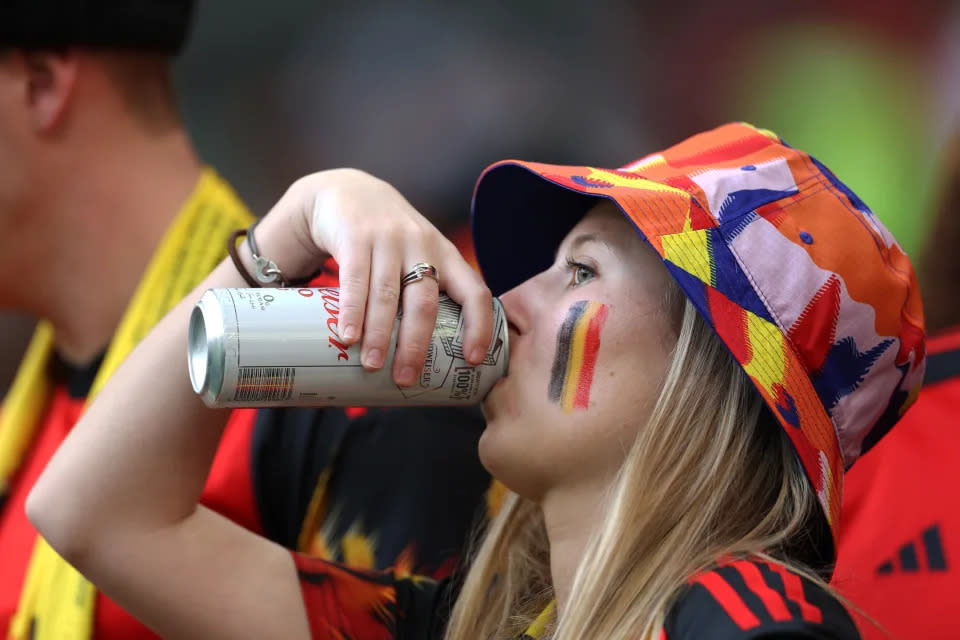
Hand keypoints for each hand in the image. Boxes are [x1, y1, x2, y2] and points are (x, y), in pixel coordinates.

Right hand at [255, 169, 493, 385]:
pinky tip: (348, 335)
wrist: (347, 191)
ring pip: (388, 295)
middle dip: (417, 344)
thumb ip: (423, 294)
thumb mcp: (418, 256)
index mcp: (446, 256)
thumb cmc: (389, 240)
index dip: (480, 326)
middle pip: (425, 302)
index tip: (473, 359)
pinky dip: (352, 311)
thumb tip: (423, 360)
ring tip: (374, 365)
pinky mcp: (356, 236)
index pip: (475, 291)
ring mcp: (389, 239)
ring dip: (381, 334)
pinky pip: (355, 279)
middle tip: (407, 378)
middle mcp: (422, 246)